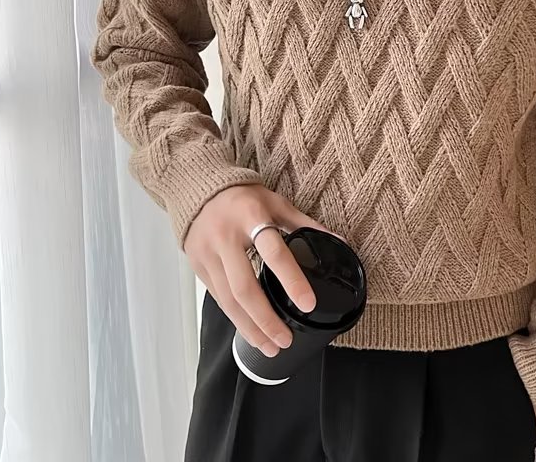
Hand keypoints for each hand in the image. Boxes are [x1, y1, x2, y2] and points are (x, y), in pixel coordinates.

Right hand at [184, 183, 332, 357]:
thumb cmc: (243, 197)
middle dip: (266, 319)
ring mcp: (208, 253)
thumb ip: (305, 225)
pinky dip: (235, 318)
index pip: (274, 252)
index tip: (309, 304)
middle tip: (285, 340)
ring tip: (269, 346)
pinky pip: (217, 298)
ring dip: (250, 327)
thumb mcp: (277, 203)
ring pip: (228, 300)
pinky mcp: (197, 266)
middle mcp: (226, 236)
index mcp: (251, 216)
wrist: (199, 189)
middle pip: (245, 287)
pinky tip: (250, 330)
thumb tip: (339, 242)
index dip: (292, 280)